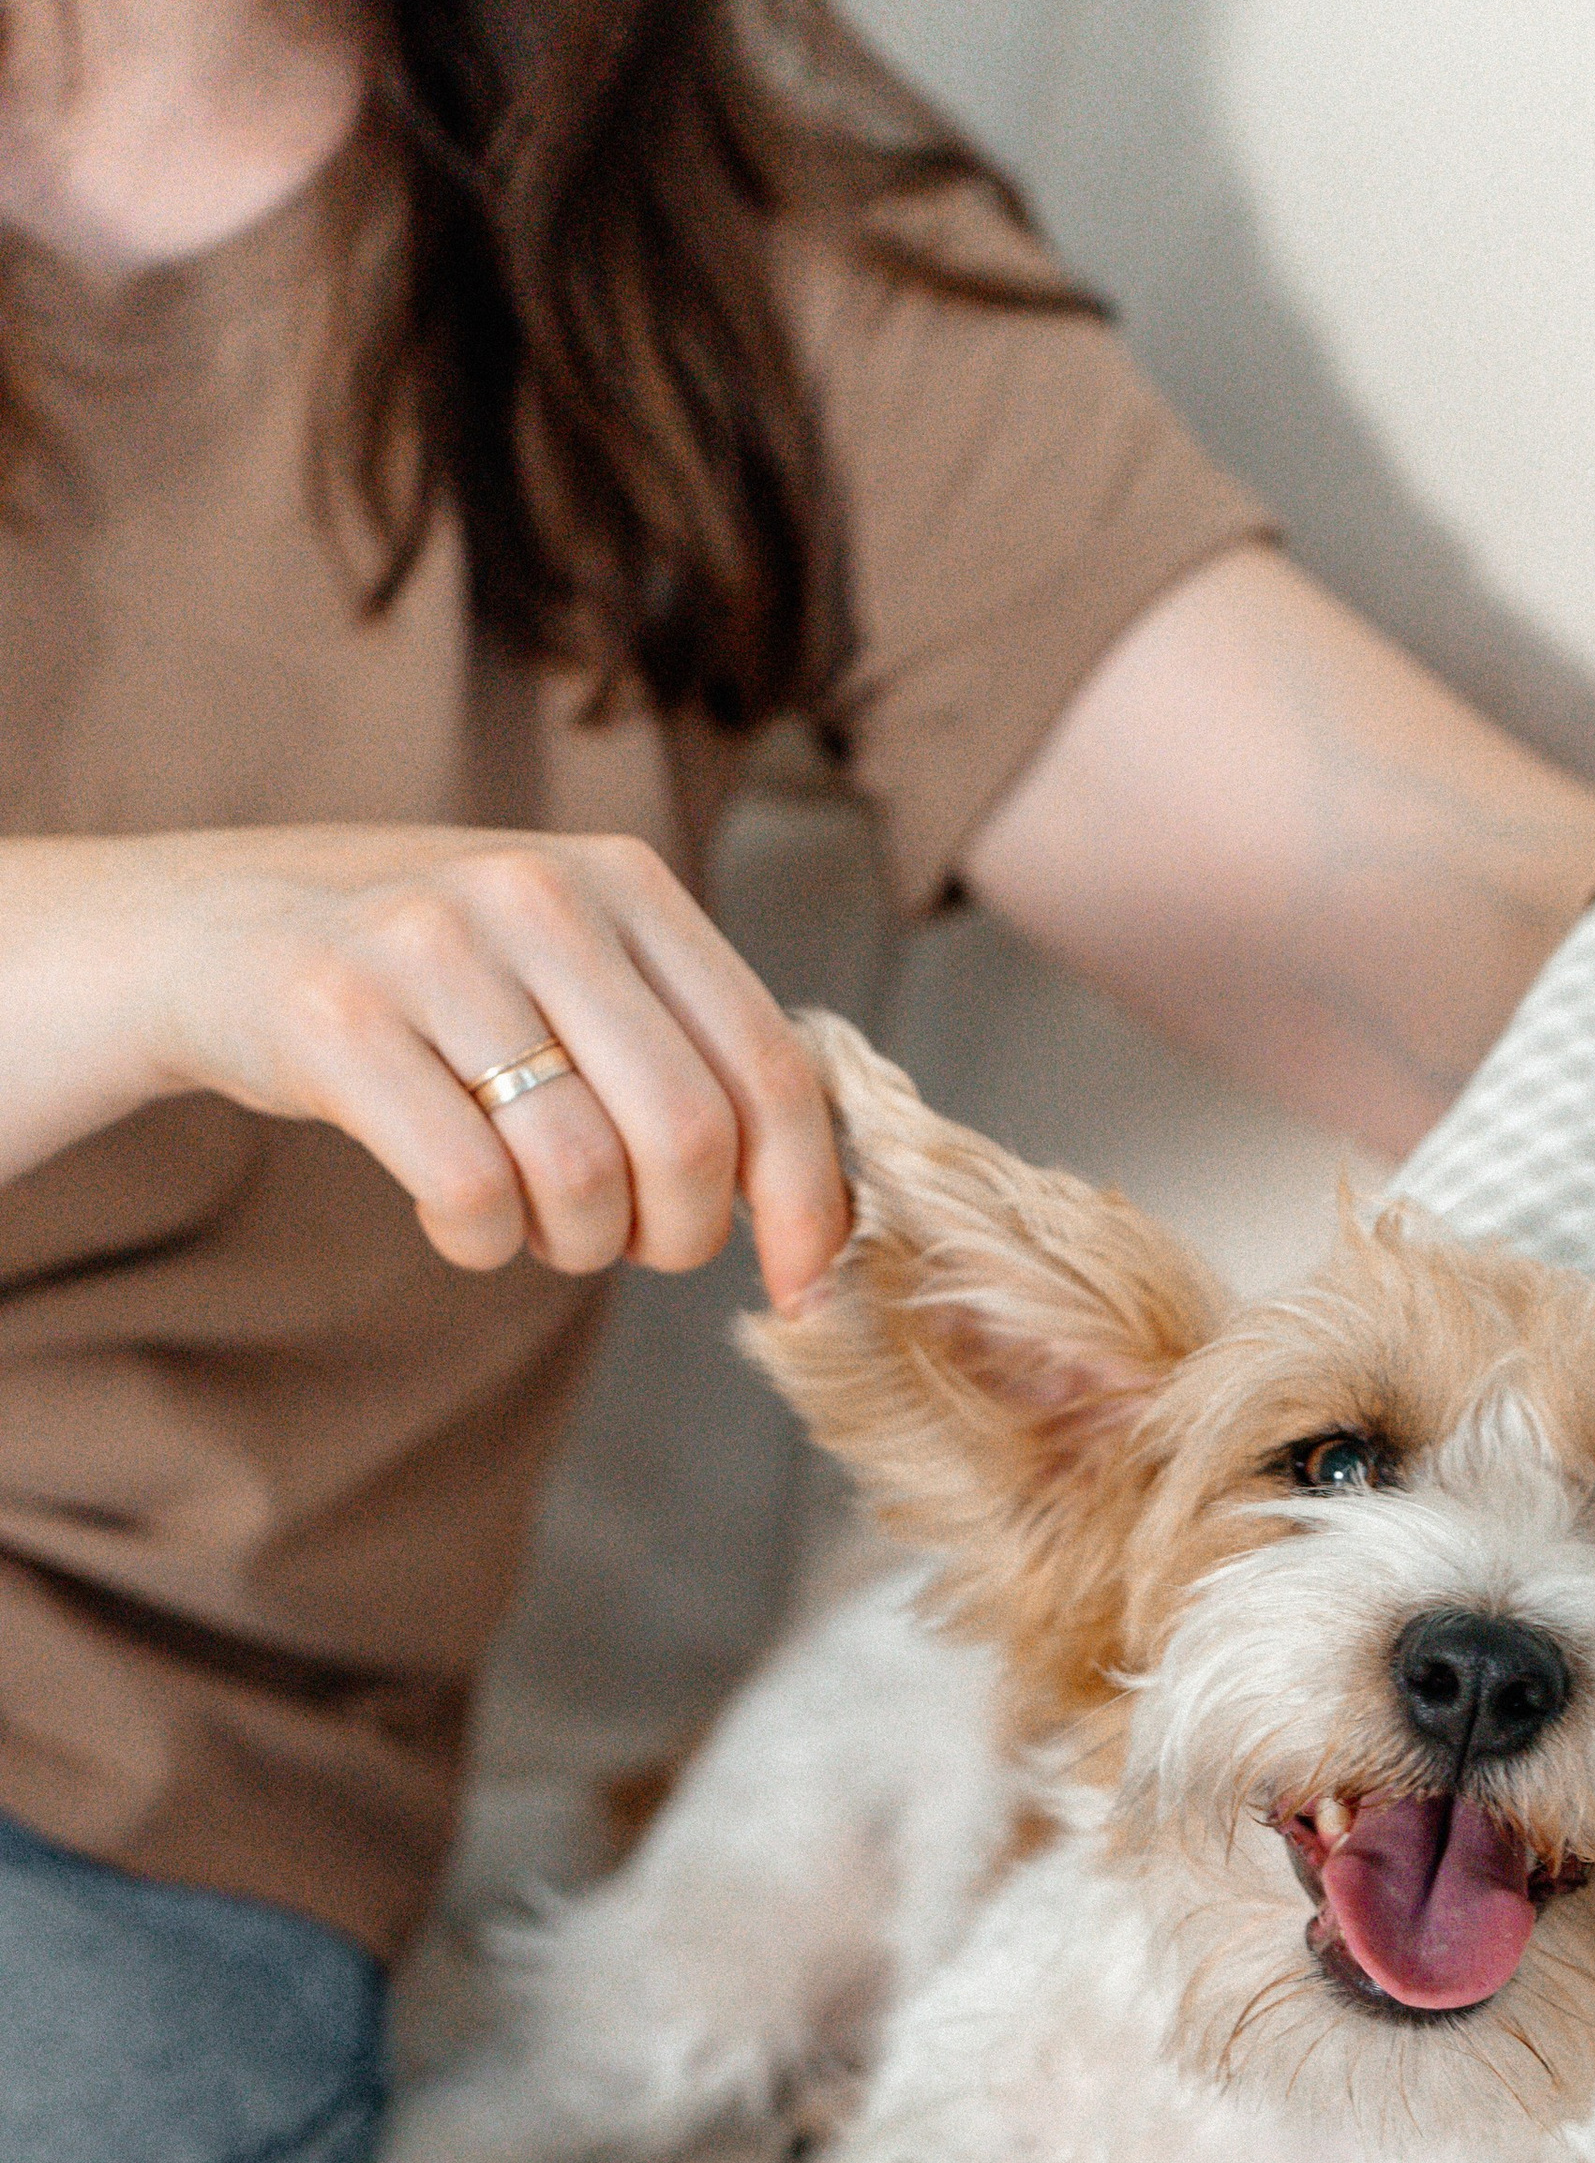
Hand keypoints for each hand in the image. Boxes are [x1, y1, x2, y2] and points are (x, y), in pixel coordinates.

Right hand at [136, 825, 848, 1303]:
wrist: (210, 930)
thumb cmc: (430, 979)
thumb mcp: (571, 961)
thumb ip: (686, 1042)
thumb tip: (816, 1201)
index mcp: (629, 880)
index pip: (774, 1066)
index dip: (806, 1200)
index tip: (804, 1283)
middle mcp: (541, 895)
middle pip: (689, 1137)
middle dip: (679, 1235)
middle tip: (630, 1244)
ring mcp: (432, 946)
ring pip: (580, 1177)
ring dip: (572, 1246)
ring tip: (533, 1222)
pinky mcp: (336, 1017)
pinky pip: (469, 1193)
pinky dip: (480, 1243)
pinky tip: (460, 1220)